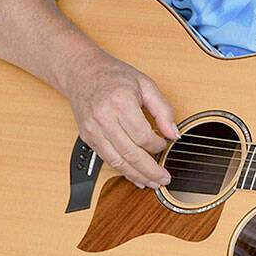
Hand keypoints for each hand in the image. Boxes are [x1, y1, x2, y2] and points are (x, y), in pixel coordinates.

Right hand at [62, 51, 179, 187]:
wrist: (82, 72)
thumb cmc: (114, 76)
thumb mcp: (146, 84)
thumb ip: (163, 109)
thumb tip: (174, 133)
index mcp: (120, 101)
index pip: (142, 135)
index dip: (157, 145)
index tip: (165, 143)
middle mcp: (103, 118)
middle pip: (130, 153)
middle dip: (150, 170)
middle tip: (164, 179)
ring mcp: (93, 130)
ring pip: (118, 161)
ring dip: (137, 175)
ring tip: (152, 182)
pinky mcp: (88, 137)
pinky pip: (107, 159)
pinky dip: (123, 171)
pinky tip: (135, 176)